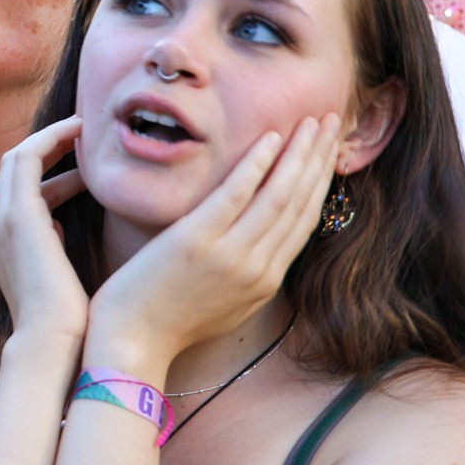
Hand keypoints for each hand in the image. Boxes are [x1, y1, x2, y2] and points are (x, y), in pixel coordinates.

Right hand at [0, 117, 89, 345]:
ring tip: (85, 129)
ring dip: (51, 139)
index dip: (52, 176)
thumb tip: (61, 228)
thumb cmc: (70, 323)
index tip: (85, 171)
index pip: (22, 196)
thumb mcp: (62, 278)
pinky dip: (52, 140)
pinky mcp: (18, 214)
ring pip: (19, 158)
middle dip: (49, 148)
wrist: (54, 344)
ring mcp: (2, 219)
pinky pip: (29, 158)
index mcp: (4, 246)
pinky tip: (80, 133)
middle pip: (15, 170)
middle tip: (84, 136)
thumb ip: (56, 249)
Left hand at [86, 114, 339, 375]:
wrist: (131, 344)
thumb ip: (247, 274)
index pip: (303, 222)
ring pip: (280, 195)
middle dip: (320, 160)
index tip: (328, 152)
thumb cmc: (167, 321)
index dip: (319, 183)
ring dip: (300, 154)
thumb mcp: (224, 303)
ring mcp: (231, 255)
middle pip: (300, 204)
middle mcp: (258, 268)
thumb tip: (260, 244)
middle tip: (332, 122)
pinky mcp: (198, 241)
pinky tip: (271, 138)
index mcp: (265, 282)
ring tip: (314, 121)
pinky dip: (258, 165)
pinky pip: (237, 195)